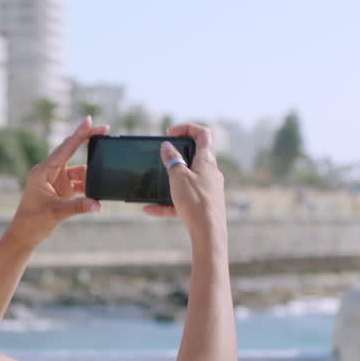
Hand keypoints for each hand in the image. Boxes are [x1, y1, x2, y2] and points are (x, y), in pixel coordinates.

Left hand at [6, 116, 109, 249]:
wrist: (24, 235)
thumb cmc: (32, 221)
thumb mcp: (56, 212)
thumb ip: (78, 206)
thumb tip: (98, 205)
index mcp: (43, 171)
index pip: (64, 149)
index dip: (78, 135)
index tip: (89, 121)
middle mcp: (49, 172)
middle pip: (71, 151)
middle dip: (88, 141)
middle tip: (105, 129)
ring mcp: (56, 180)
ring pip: (78, 169)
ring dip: (92, 171)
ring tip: (106, 170)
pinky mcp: (61, 190)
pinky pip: (79, 182)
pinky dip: (89, 184)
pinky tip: (99, 188)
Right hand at [143, 123, 227, 245]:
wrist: (209, 233)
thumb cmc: (196, 202)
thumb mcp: (178, 177)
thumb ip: (172, 160)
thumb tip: (167, 146)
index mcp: (207, 161)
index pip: (203, 134)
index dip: (187, 128)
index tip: (170, 132)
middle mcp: (210, 173)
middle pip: (195, 155)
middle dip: (176, 154)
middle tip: (161, 156)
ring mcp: (207, 189)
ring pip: (186, 179)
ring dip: (169, 180)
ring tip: (153, 183)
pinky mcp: (202, 204)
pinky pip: (183, 199)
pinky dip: (167, 202)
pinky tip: (149, 209)